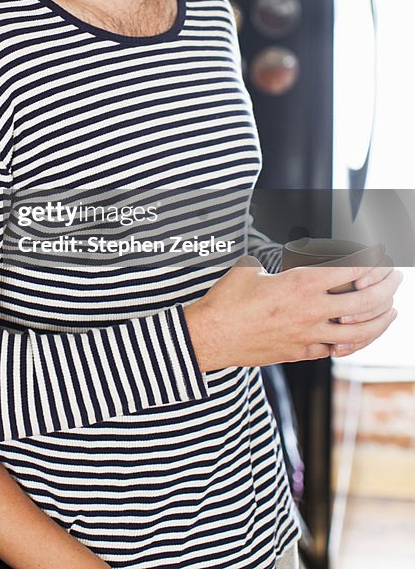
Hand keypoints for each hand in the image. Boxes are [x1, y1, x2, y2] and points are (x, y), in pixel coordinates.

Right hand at [184, 256, 401, 370]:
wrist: (212, 337)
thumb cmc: (227, 300)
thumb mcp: (251, 268)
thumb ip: (273, 263)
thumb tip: (275, 259)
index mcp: (301, 283)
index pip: (350, 269)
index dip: (372, 260)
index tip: (382, 253)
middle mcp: (311, 310)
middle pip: (366, 300)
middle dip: (388, 287)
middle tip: (397, 278)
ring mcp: (309, 336)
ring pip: (360, 331)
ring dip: (382, 320)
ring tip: (392, 311)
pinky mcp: (302, 354)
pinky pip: (338, 349)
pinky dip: (356, 342)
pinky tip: (361, 336)